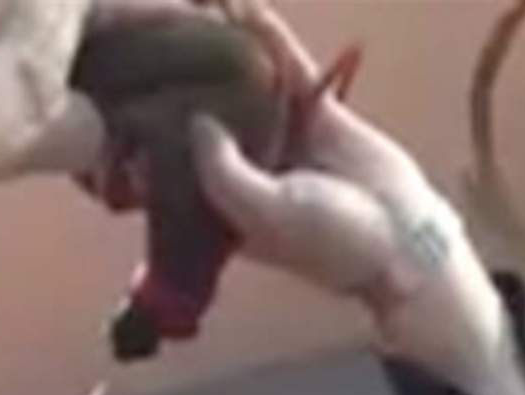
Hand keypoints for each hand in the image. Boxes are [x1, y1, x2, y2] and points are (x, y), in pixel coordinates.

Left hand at [187, 1, 504, 385]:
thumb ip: (221, 172)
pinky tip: (247, 9)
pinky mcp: (316, 114)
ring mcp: (278, 135)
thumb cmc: (326, 241)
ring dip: (225, 45)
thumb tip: (194, 119)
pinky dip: (269, 41)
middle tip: (154, 26)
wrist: (400, 238)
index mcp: (218, 199)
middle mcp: (242, 165)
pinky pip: (288, 70)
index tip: (123, 84)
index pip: (172, 156)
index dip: (149, 123)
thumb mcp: (261, 212)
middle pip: (204, 110)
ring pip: (243, 83)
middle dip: (183, 73)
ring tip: (199, 3)